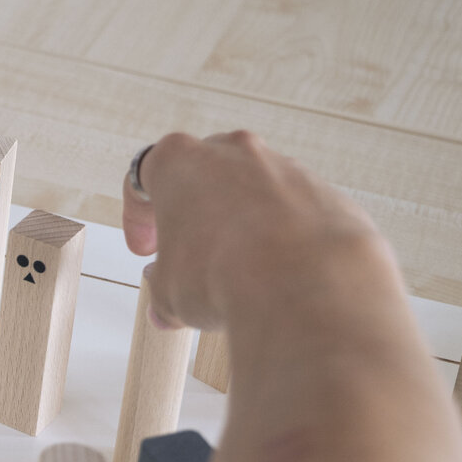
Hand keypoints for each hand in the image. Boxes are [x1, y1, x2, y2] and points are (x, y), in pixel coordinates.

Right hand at [122, 131, 392, 330]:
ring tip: (240, 273)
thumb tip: (168, 309)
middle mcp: (232, 152)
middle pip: (204, 178)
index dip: (138, 219)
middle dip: (195, 218)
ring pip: (253, 193)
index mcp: (179, 161)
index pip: (143, 181)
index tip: (144, 251)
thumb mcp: (169, 292)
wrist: (302, 280)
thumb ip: (164, 291)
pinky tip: (280, 276)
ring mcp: (283, 167)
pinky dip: (284, 238)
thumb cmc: (220, 275)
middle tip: (191, 257)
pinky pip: (294, 213)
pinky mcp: (324, 192)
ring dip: (242, 227)